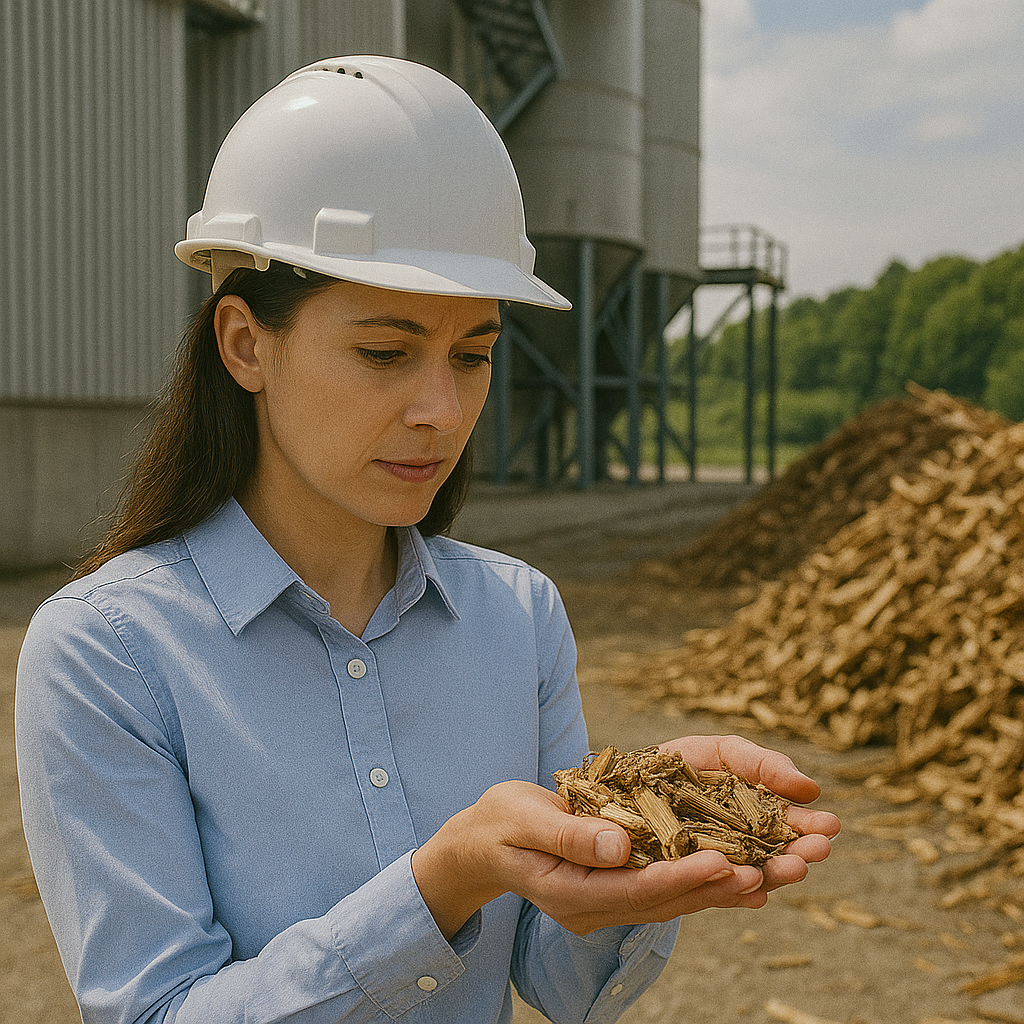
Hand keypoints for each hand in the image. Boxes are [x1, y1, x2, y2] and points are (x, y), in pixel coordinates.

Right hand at [411, 758, 836, 938]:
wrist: (485, 843)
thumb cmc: (499, 824)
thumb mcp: (523, 819)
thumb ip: (568, 834)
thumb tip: (620, 846)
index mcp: (573, 894)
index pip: (639, 890)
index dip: (686, 877)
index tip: (730, 864)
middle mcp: (600, 907)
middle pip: (672, 901)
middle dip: (727, 884)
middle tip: (779, 869)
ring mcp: (612, 902)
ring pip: (680, 899)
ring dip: (731, 884)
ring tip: (782, 869)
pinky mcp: (622, 887)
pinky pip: (673, 889)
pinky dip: (710, 882)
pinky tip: (750, 874)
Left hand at [658, 734, 841, 893]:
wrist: (605, 791)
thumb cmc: (665, 765)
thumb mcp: (716, 753)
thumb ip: (761, 764)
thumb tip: (810, 787)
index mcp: (740, 816)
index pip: (778, 824)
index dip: (802, 825)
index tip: (828, 824)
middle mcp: (727, 844)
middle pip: (765, 854)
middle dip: (794, 851)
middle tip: (820, 848)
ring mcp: (701, 863)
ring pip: (740, 875)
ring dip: (769, 873)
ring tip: (793, 869)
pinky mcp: (671, 883)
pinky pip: (702, 891)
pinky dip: (729, 893)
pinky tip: (753, 893)